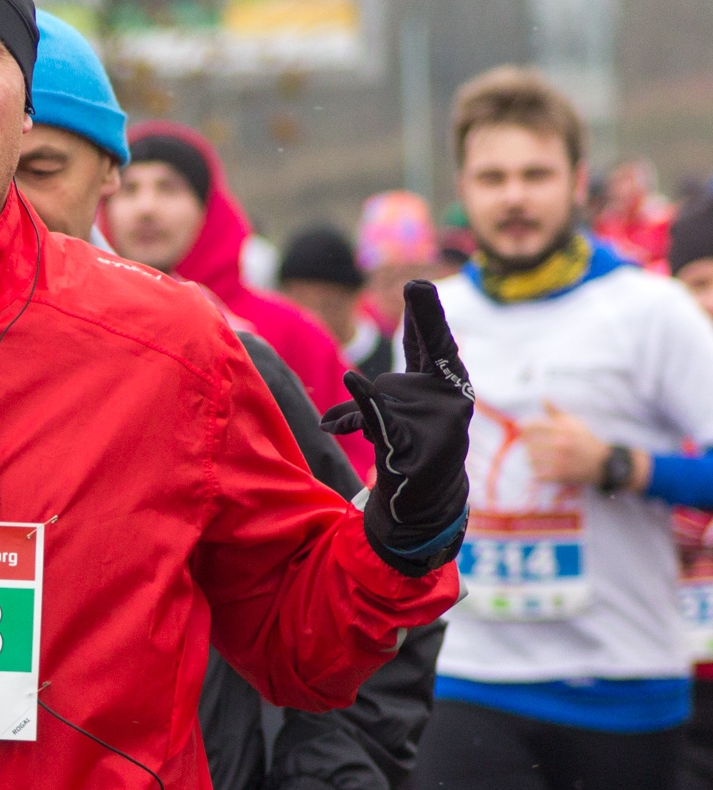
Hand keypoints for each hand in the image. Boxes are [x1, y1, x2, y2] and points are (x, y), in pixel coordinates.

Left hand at [321, 281, 472, 575]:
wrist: (423, 505)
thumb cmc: (408, 453)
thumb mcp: (387, 420)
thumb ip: (366, 403)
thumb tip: (343, 396)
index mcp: (442, 388)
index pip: (431, 346)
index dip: (424, 316)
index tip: (417, 285)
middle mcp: (446, 400)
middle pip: (429, 353)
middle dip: (425, 320)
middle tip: (416, 284)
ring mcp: (435, 423)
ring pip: (383, 394)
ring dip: (364, 409)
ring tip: (358, 421)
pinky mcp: (414, 446)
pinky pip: (380, 418)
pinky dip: (363, 404)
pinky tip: (352, 382)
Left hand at [522, 401, 647, 489]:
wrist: (603, 463)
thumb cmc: (585, 440)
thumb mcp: (574, 423)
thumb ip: (555, 412)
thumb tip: (543, 397)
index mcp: (563, 430)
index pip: (532, 425)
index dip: (523, 426)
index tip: (521, 428)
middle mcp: (561, 444)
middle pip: (529, 443)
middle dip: (527, 443)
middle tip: (529, 444)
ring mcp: (560, 461)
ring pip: (531, 459)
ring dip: (530, 458)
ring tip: (534, 456)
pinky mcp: (561, 475)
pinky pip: (537, 474)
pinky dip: (535, 472)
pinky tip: (539, 469)